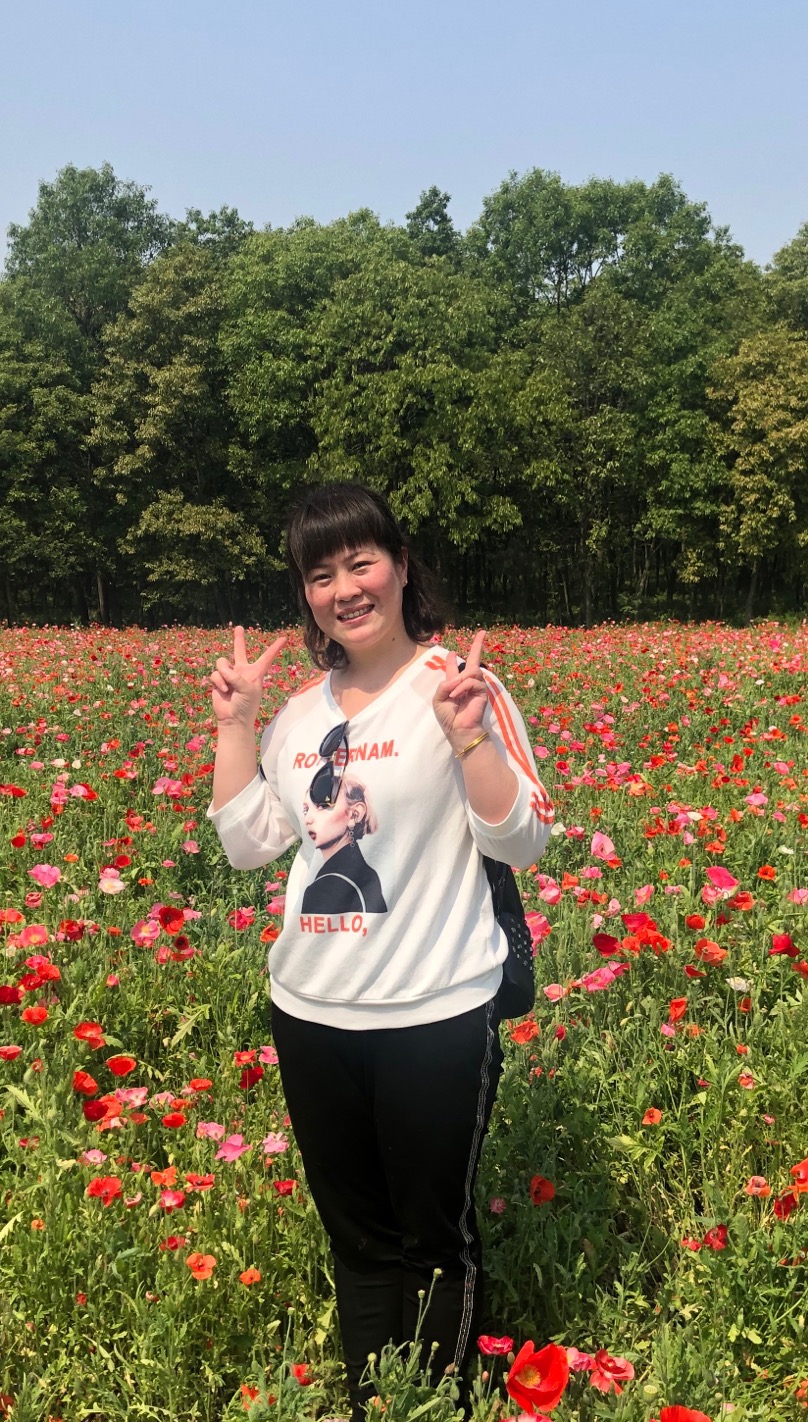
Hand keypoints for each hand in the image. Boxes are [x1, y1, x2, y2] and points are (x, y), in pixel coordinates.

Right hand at [208, 626, 286, 726]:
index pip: (267, 657)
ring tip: (228, 687)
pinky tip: (223, 691)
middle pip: (240, 651)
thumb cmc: (246, 706)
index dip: (275, 648)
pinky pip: (215, 674)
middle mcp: (242, 671)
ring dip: (224, 673)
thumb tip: (223, 669)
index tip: (284, 638)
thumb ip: (236, 677)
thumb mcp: (248, 690)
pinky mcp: (218, 680)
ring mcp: (229, 675)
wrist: (232, 719)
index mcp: (256, 673)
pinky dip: (218, 682)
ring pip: (222, 662)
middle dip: (239, 639)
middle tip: (239, 628)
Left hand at [432, 629, 488, 752]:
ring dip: (460, 680)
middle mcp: (466, 683)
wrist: (458, 730)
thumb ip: (444, 684)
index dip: (452, 659)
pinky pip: (472, 681)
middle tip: (483, 633)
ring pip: (472, 671)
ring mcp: (475, 686)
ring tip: (453, 694)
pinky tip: (457, 696)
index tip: (453, 652)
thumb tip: (457, 677)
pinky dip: (463, 687)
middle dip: (478, 646)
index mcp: (454, 684)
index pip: (455, 667)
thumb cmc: (447, 717)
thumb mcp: (438, 699)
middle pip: (474, 661)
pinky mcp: (482, 692)